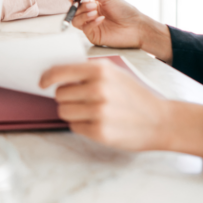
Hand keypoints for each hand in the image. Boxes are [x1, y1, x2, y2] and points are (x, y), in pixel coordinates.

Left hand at [40, 60, 168, 150]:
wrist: (161, 121)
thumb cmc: (135, 96)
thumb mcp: (115, 73)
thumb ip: (88, 72)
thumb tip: (57, 74)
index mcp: (100, 71)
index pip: (60, 72)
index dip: (47, 78)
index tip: (42, 83)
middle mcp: (98, 89)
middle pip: (59, 94)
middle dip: (66, 97)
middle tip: (81, 100)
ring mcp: (98, 111)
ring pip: (63, 111)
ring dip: (72, 112)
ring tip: (90, 111)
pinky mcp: (99, 131)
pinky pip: (74, 126)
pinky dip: (81, 125)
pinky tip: (98, 122)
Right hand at [70, 0, 171, 62]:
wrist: (135, 26)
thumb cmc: (124, 10)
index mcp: (93, 5)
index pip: (77, 2)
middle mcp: (91, 15)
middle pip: (75, 11)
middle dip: (80, 7)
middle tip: (91, 5)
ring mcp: (92, 26)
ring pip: (76, 21)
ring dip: (83, 15)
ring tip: (94, 12)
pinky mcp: (94, 36)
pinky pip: (85, 29)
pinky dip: (90, 23)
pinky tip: (101, 19)